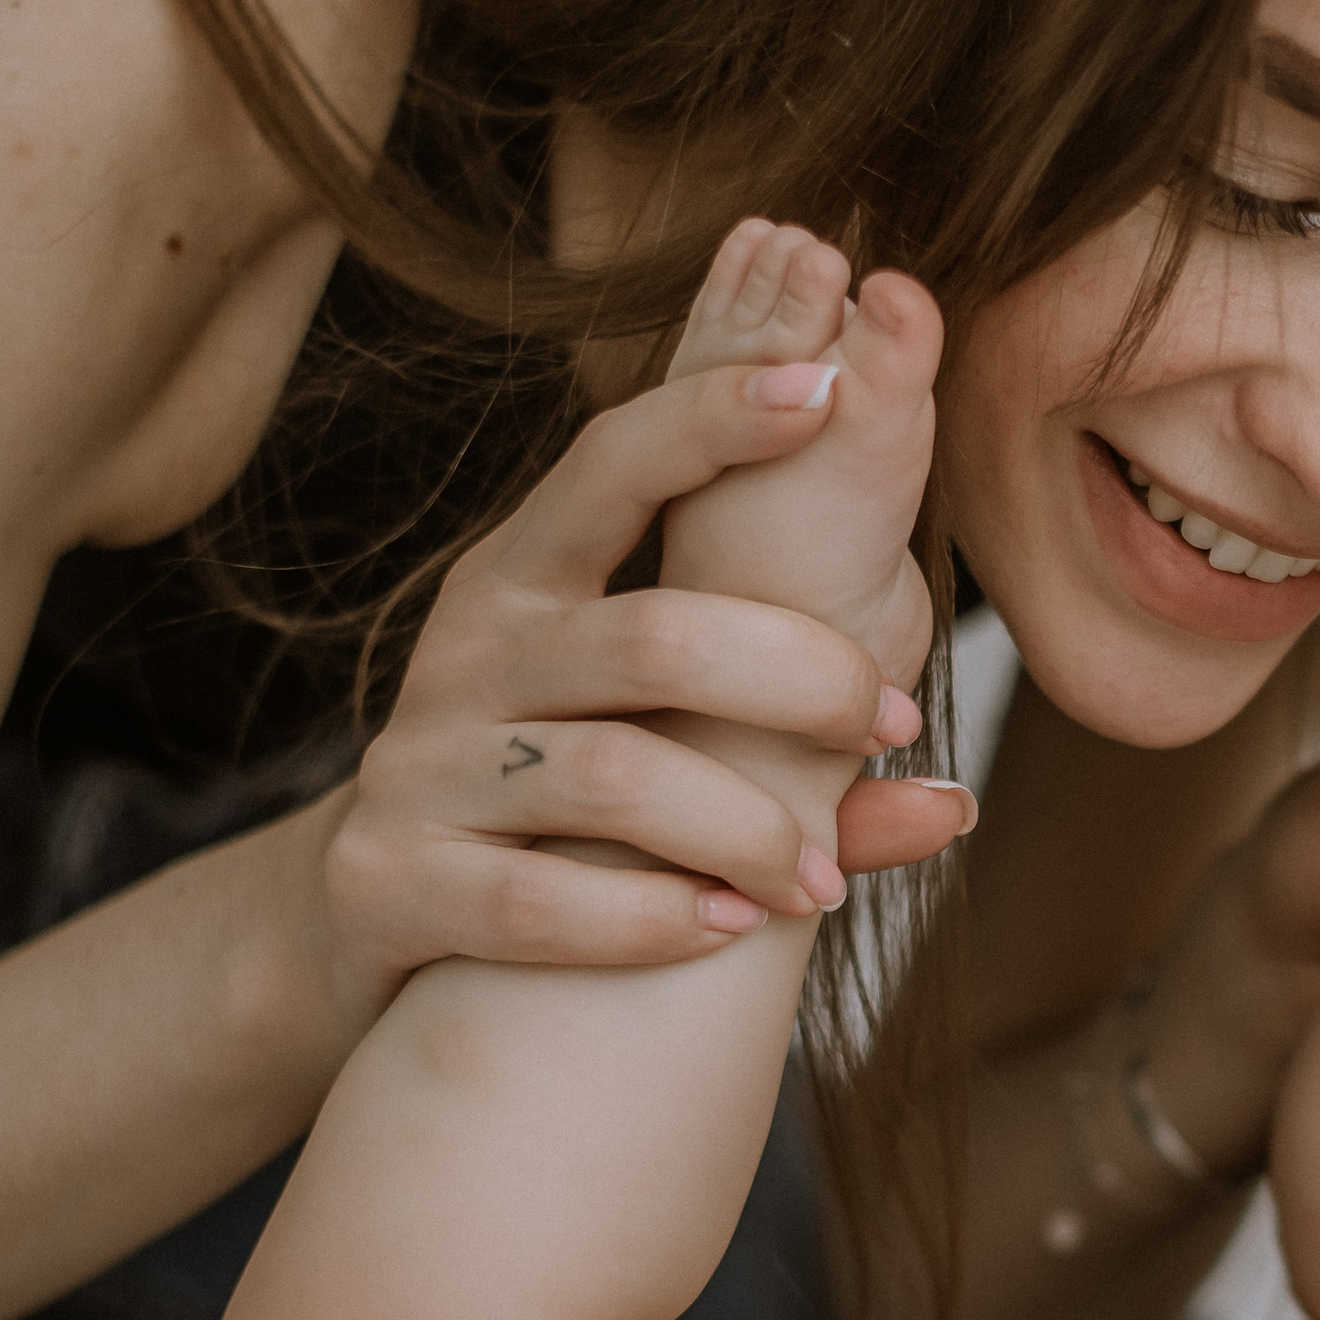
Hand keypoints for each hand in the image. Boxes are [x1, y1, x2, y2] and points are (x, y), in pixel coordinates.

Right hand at [320, 342, 972, 1023]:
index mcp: (530, 574)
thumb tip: (954, 804)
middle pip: (656, 635)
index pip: (614, 460)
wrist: (365, 915)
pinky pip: (538, 899)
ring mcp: (420, 762)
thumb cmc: (556, 800)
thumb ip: (788, 757)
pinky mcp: (391, 878)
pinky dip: (650, 917)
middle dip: (800, 679)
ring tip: (817, 884)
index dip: (714, 416)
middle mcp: (470, 648)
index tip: (829, 389)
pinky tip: (725, 930)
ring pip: (609, 777)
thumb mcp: (648, 735)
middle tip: (894, 723)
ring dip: (743, 829)